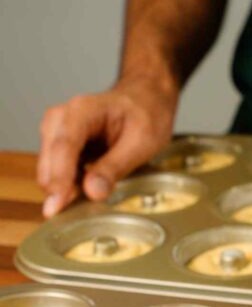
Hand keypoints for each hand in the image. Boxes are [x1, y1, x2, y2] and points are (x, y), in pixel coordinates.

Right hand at [37, 79, 176, 217]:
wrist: (146, 99)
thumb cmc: (147, 114)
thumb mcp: (142, 142)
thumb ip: (115, 166)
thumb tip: (92, 192)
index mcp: (82, 110)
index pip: (63, 147)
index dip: (59, 179)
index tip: (57, 206)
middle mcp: (61, 118)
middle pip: (49, 162)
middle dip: (61, 189)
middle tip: (85, 207)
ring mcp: (57, 131)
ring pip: (48, 170)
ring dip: (65, 188)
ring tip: (96, 190)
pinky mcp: (59, 145)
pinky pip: (56, 172)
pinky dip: (68, 184)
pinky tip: (90, 186)